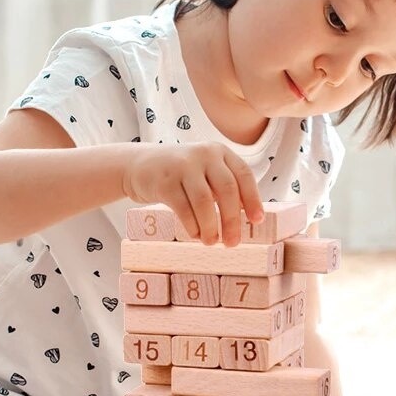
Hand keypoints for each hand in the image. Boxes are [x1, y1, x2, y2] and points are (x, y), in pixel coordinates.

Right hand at [123, 142, 264, 245]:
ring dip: (210, 227)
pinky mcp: (165, 181)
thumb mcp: (205, 173)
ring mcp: (183, 166)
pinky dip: (192, 226)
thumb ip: (224, 189)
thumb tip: (246, 218)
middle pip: (227, 190)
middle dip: (232, 220)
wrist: (139, 166)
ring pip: (205, 201)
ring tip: (211, 242)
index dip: (253, 200)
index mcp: (219, 152)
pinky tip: (195, 234)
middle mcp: (203, 154)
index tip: (257, 221)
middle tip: (232, 243)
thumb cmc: (179, 175)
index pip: (243, 175)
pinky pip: (184, 209)